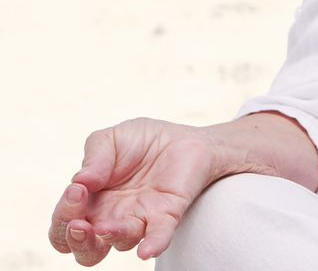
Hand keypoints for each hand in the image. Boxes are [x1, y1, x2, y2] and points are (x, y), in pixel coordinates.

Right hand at [47, 118, 225, 265]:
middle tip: (80, 224)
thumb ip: (93, 158)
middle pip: (86, 249)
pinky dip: (153, 244)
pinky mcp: (168, 214)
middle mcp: (112, 217)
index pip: (64, 225)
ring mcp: (140, 218)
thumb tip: (81, 181)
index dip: (64, 216)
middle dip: (77, 241)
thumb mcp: (109, 140)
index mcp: (90, 202)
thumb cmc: (140, 141)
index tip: (76, 191)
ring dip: (112, 236)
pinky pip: (160, 236)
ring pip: (121, 243)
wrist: (181, 137)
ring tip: (107, 227)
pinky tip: (146, 250)